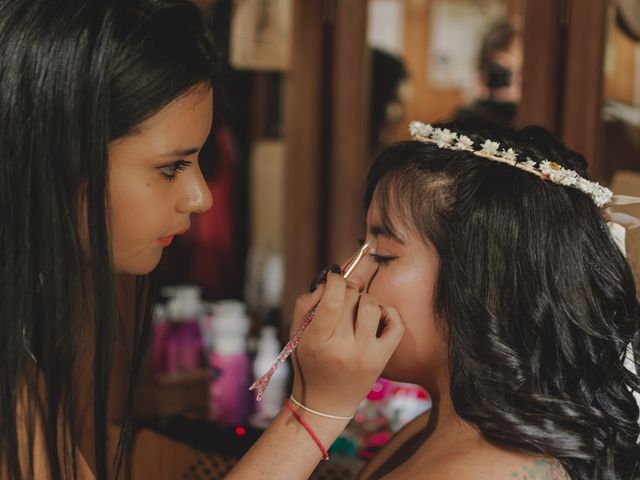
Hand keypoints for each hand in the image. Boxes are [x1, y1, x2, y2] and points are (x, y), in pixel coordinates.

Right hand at [290, 272, 403, 417]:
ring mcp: (365, 355)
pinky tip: (375, 318)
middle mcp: (343, 349)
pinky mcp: (382, 359)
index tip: (334, 277)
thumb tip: (330, 278)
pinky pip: (395, 323)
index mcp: (317, 342)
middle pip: (351, 299)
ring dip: (364, 299)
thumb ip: (307, 303)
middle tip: (342, 296)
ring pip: (372, 306)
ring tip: (356, 310)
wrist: (325, 403)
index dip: (335, 280)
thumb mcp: (298, 334)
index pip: (332, 301)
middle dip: (346, 290)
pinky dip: (387, 312)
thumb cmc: (309, 362)